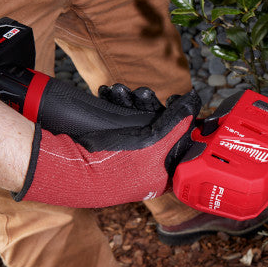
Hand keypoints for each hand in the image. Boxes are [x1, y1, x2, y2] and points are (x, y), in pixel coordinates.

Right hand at [15, 90, 201, 207]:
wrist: (72, 170)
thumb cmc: (118, 162)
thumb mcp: (156, 141)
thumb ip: (178, 123)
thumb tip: (195, 104)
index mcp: (162, 176)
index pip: (178, 141)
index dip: (176, 119)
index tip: (173, 100)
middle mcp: (146, 170)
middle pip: (155, 128)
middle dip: (145, 105)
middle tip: (140, 93)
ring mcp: (125, 161)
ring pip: (133, 122)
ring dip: (127, 102)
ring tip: (118, 90)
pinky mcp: (106, 151)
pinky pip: (115, 123)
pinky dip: (112, 107)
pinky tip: (107, 94)